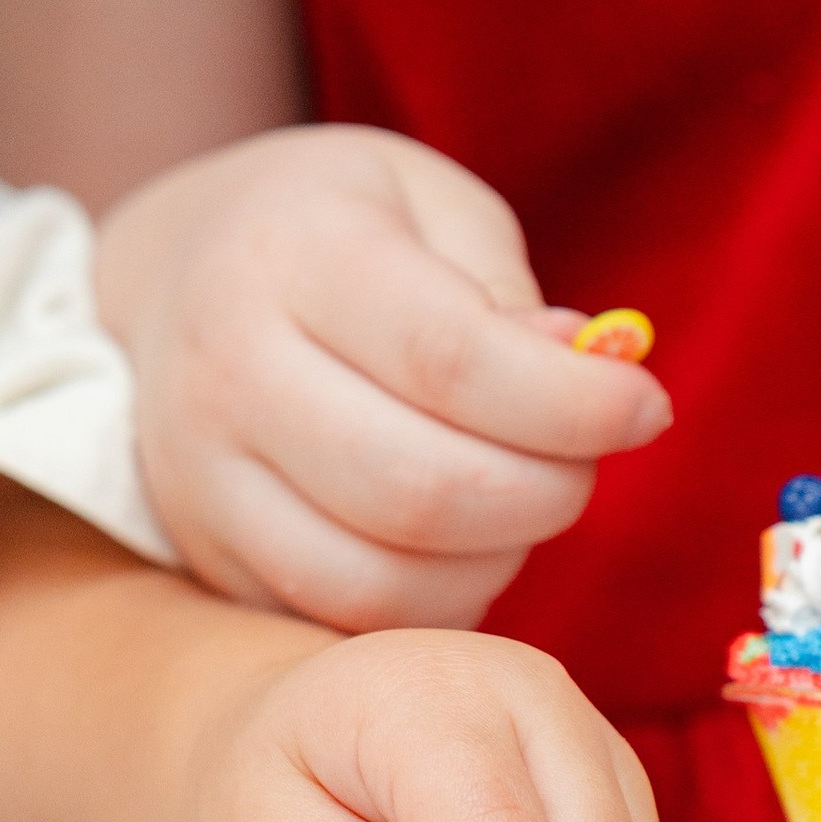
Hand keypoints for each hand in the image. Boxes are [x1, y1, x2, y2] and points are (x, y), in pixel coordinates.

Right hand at [97, 125, 670, 628]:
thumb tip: (584, 375)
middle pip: (418, 487)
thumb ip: (505, 291)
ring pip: (379, 576)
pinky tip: (463, 545)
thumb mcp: (429, 205)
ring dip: (496, 560)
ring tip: (523, 499)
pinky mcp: (205, 550)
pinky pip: (340, 616)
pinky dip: (433, 602)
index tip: (646, 409)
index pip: (448, 359)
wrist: (174, 270)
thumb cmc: (336, 230)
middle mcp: (226, 367)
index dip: (571, 404)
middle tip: (585, 462)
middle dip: (546, 493)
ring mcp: (201, 473)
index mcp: (291, 254)